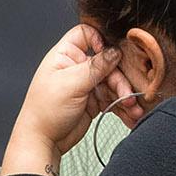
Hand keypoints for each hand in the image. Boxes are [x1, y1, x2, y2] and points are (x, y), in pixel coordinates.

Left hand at [2, 25, 128, 175]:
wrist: (43, 141)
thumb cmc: (45, 111)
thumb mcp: (71, 84)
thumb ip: (95, 67)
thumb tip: (115, 51)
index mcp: (65, 55)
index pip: (86, 34)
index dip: (101, 41)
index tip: (112, 55)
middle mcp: (77, 67)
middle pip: (107, 62)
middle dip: (120, 80)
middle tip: (127, 95)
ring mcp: (86, 84)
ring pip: (113, 82)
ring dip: (124, 96)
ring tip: (132, 110)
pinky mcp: (94, 100)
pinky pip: (113, 99)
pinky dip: (122, 107)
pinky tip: (130, 115)